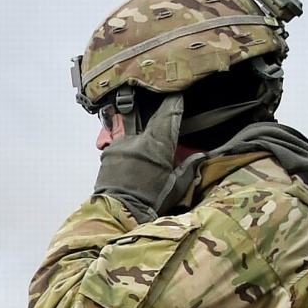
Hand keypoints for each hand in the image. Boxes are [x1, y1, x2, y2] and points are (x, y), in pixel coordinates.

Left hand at [91, 93, 184, 221]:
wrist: (117, 214)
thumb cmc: (150, 201)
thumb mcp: (176, 186)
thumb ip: (188, 168)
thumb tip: (201, 156)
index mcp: (156, 145)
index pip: (167, 115)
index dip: (173, 103)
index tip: (177, 93)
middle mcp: (136, 140)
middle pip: (149, 121)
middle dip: (157, 117)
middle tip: (163, 110)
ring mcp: (119, 146)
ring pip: (133, 134)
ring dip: (141, 138)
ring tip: (146, 149)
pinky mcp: (107, 154)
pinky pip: (121, 145)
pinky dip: (129, 148)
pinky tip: (133, 159)